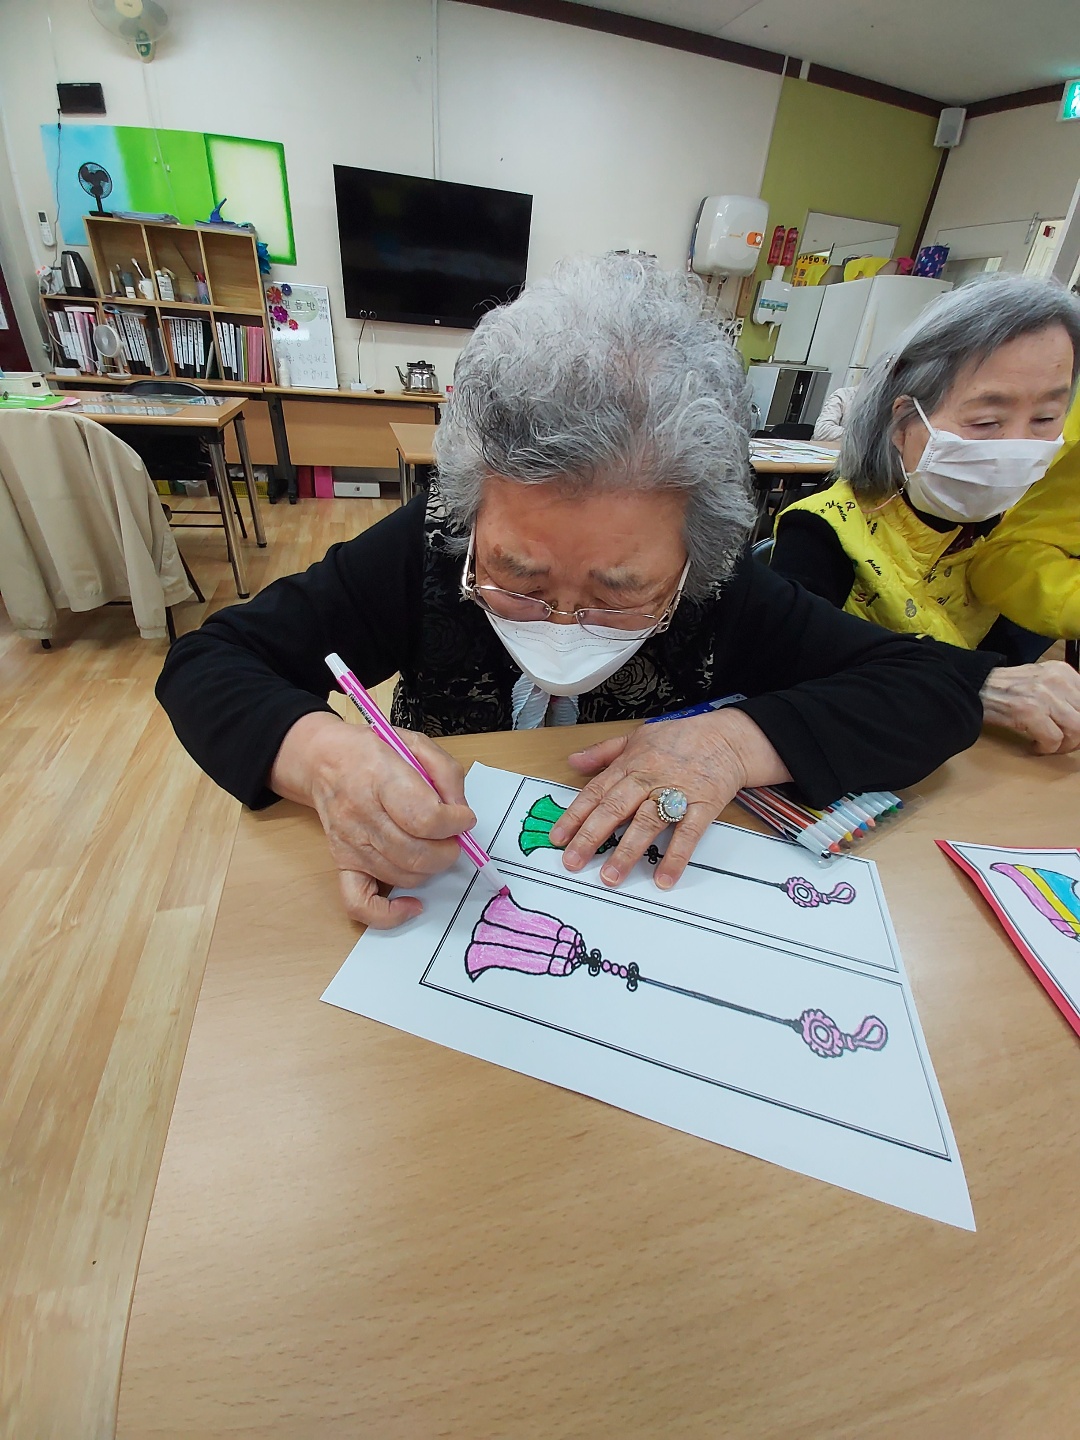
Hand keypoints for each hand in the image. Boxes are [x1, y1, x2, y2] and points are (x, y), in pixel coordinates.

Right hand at [270, 713, 475, 928]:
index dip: (455, 823)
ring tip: (434, 849)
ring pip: (402, 876)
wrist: (324, 760)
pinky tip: (412, 904)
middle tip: (454, 838)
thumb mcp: (415, 742)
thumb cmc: (372, 752)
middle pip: (417, 853)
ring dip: (430, 869)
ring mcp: (350, 844)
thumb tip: (460, 810)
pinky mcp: (343, 864)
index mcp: (380, 778)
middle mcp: (361, 815)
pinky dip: (389, 914)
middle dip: (449, 850)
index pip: (425, 818)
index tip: (463, 817)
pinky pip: (360, 904)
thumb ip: (446, 773)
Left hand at [548, 710, 789, 890]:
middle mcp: (649, 779)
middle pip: (615, 808)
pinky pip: (687, 833)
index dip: (575, 815)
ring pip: (647, 822)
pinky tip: (663, 878)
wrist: (728, 737)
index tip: (558, 837)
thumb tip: (573, 761)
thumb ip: (603, 751)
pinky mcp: (703, 805)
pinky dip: (676, 856)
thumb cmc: (681, 738)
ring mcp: (676, 792)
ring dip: (627, 851)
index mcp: (630, 764)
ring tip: (610, 877)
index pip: (596, 792)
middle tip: (573, 862)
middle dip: (592, 836)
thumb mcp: (638, 735)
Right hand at [980, 661, 1079, 754]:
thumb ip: (1064, 693)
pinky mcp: (1029, 711)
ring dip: (1064, 745)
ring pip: (1076, 730)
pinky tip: (1035, 746)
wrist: (974, 687)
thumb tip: (1078, 715)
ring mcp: (1043, 695)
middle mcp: (1057, 680)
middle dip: (1077, 737)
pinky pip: (1053, 739)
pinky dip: (1046, 748)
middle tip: (1064, 743)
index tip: (1075, 733)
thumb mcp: (1041, 681)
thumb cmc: (1007, 689)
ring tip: (1050, 746)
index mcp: (1063, 671)